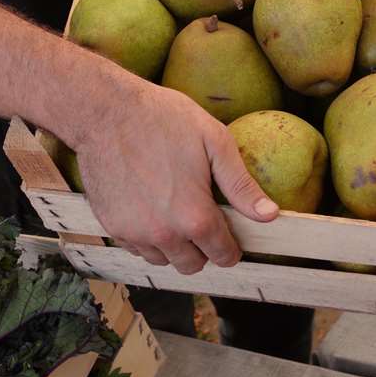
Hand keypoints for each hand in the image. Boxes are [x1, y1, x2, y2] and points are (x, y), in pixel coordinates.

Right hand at [74, 81, 277, 273]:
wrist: (105, 111)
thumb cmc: (161, 119)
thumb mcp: (213, 141)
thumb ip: (241, 184)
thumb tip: (269, 215)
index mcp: (195, 217)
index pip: (223, 255)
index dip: (231, 245)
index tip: (228, 230)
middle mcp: (164, 235)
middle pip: (193, 265)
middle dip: (202, 248)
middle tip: (199, 216)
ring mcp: (134, 233)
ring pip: (163, 259)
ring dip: (173, 245)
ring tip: (173, 210)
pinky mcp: (111, 226)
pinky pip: (136, 247)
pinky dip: (146, 237)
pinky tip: (148, 207)